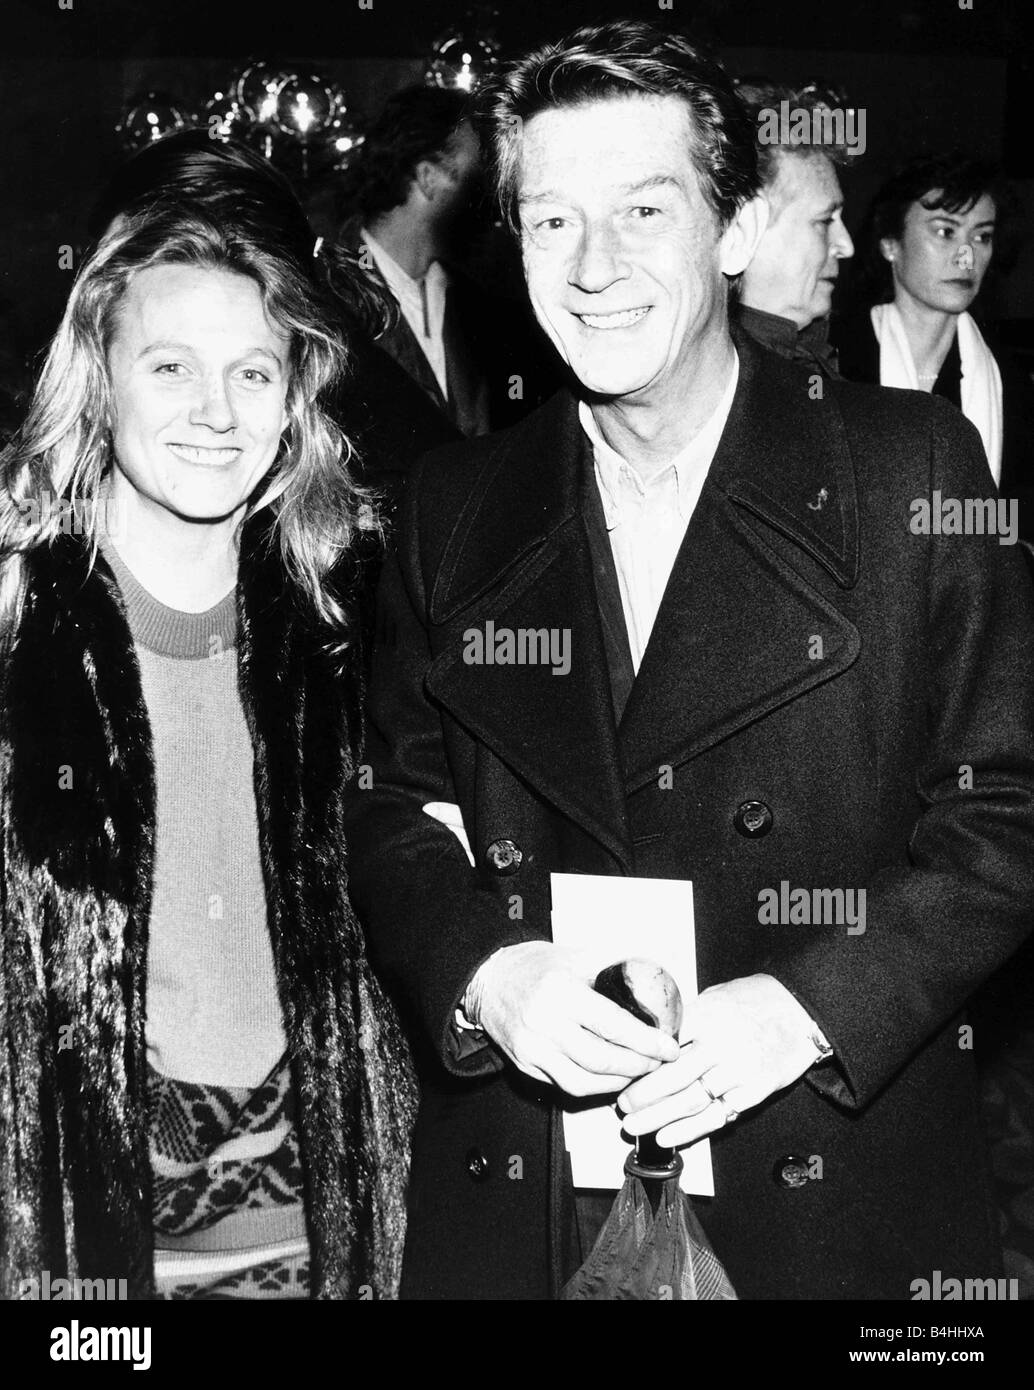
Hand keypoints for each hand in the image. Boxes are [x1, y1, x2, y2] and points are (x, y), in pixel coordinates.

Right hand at [466, 942, 680, 1096]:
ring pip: (583, 1081)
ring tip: (638, 1072)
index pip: (613, 1025)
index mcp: (561, 992)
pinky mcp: (525, 1065)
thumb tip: (651, 981)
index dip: (646, 1041)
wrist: (488, 981)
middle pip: (601, 1059)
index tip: (668, 1047)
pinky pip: (565, 1085)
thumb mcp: (574, 957)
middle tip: (658, 1062)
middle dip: (638, 1065)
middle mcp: (545, 1023)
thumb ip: (610, 970)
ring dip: (618, 1082)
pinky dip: (593, 1087)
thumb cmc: (533, 966)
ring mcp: (533, 1049)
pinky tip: (611, 1078)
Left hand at [617, 974, 823, 1145]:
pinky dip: (689, 1130)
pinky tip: (666, 1137)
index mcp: (707, 1016)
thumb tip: (653, 1032)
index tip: (621, 1071)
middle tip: (621, 1105)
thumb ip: (687, 1016)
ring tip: (633, 1126)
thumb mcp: (716, 995)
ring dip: (657, 1117)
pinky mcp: (754, 1092)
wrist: (801, 1010)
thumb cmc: (757, 999)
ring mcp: (738, 1071)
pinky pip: (716, 1116)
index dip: (639, 1061)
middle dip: (641, 1095)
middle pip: (672, 1077)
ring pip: (690, 1101)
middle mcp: (721, 1045)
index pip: (663, 1043)